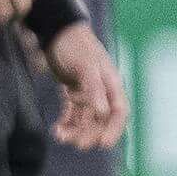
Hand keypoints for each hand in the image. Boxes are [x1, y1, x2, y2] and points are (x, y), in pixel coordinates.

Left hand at [45, 22, 128, 149]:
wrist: (57, 31)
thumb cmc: (75, 44)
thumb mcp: (86, 65)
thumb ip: (94, 88)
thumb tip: (103, 113)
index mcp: (111, 84)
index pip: (119, 112)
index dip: (114, 130)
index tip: (103, 144)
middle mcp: (102, 92)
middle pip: (101, 120)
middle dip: (90, 133)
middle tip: (76, 143)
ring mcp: (88, 94)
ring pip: (86, 120)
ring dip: (75, 130)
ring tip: (60, 135)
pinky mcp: (73, 94)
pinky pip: (73, 114)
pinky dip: (66, 123)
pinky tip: (57, 129)